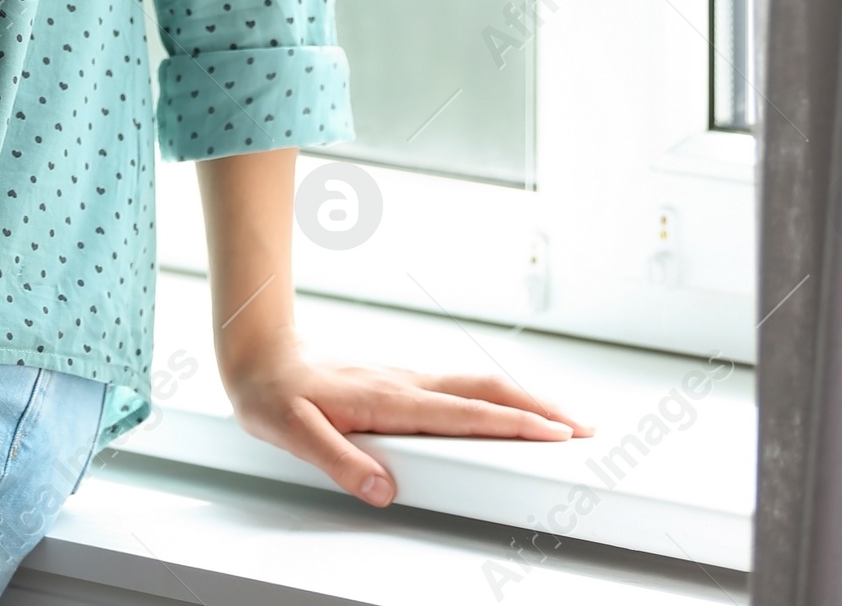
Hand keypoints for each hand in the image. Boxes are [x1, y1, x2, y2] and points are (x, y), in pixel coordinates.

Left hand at [220, 327, 592, 509]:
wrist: (258, 351)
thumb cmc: (273, 392)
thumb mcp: (293, 433)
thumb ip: (339, 461)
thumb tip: (385, 490)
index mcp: (389, 399)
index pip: (466, 413)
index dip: (514, 423)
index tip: (555, 434)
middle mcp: (406, 384)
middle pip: (487, 390)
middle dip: (539, 407)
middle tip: (583, 426)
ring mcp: (406, 380)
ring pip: (477, 385)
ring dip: (522, 399)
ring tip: (559, 420)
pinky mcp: (401, 383)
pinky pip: (460, 389)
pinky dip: (495, 398)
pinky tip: (503, 411)